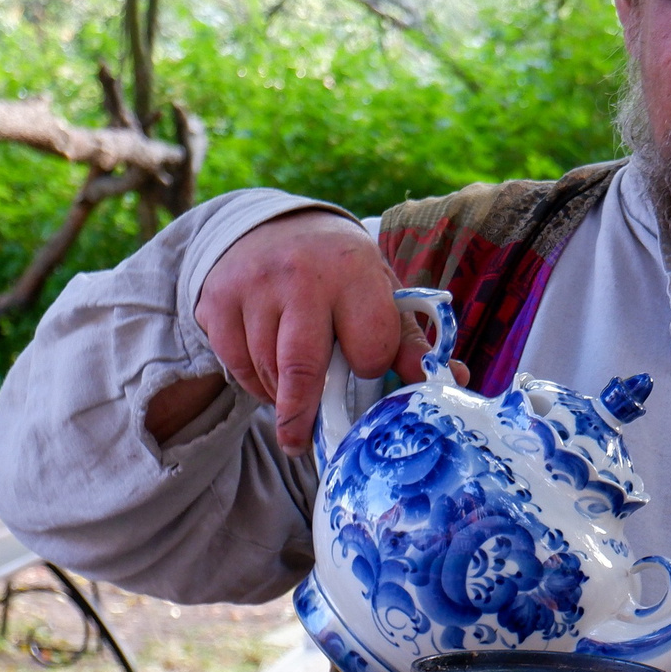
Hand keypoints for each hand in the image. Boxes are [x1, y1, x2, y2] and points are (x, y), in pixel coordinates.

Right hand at [161, 211, 457, 453]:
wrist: (272, 227)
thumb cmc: (338, 273)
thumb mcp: (379, 291)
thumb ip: (410, 339)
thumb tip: (454, 379)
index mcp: (352, 269)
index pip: (369, 343)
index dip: (370, 363)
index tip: (366, 365)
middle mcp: (299, 275)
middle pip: (303, 366)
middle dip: (304, 413)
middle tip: (302, 444)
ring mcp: (252, 288)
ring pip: (267, 371)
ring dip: (282, 395)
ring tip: (295, 391)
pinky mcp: (216, 302)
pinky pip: (235, 365)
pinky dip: (253, 382)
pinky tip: (268, 373)